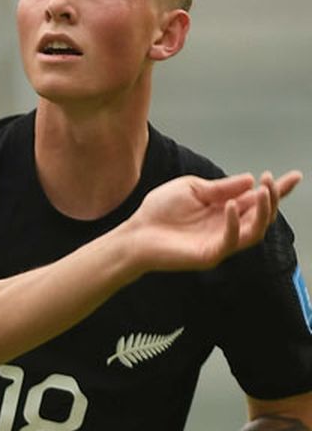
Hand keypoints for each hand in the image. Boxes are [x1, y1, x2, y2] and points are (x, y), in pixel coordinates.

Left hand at [130, 170, 299, 271]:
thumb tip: (250, 180)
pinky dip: (235, 224)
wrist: (136, 233)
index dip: (277, 189)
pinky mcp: (211, 254)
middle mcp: (228, 226)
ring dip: (263, 211)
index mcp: (224, 209)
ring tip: (263, 191)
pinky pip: (232, 241)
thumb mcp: (191, 188)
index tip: (295, 176)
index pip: (256, 199)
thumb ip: (220, 187)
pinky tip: (232, 207)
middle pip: (263, 215)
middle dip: (272, 197)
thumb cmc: (159, 211)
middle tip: (270, 181)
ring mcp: (221, 242)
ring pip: (256, 230)